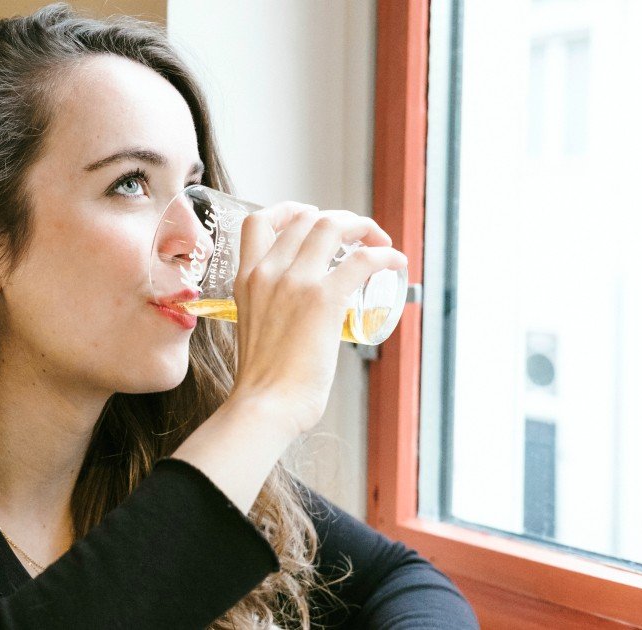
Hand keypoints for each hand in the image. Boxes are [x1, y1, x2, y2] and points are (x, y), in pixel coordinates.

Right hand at [227, 203, 406, 436]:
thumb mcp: (252, 329)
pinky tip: (395, 262)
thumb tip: (296, 323)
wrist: (265, 406)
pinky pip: (362, 260)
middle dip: (337, 219)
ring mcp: (294, 282)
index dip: (289, 211)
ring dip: (362, 227)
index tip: (309, 218)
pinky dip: (384, 255)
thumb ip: (270, 312)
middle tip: (357, 236)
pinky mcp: (323, 299)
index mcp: (246, 280)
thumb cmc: (263, 383)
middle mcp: (267, 272)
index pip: (259, 222)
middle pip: (305, 218)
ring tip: (378, 242)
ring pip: (332, 226)